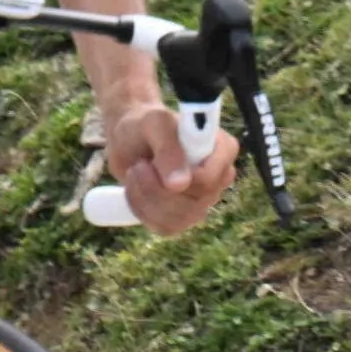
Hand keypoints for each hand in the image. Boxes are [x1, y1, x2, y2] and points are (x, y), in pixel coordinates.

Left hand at [103, 97, 236, 235]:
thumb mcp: (153, 124)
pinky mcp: (185, 214)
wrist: (128, 139)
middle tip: (138, 165)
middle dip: (155, 188)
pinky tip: (135, 190)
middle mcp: (219, 177)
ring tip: (137, 173)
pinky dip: (142, 210)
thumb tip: (181, 184)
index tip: (151, 161)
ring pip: (179, 219)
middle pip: (194, 203)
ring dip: (145, 198)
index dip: (177, 177)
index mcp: (222, 149)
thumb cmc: (144, 126)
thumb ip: (168, 147)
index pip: (209, 179)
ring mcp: (204, 198)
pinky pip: (166, 227)